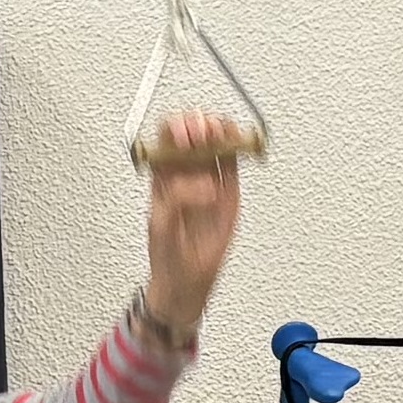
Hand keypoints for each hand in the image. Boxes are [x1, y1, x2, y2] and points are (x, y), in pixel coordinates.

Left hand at [140, 112, 244, 340]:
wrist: (187, 278)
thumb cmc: (168, 252)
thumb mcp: (162, 223)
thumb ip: (179, 199)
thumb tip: (205, 184)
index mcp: (162, 174)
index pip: (166, 136)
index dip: (176, 128)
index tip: (186, 136)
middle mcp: (185, 171)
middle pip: (193, 132)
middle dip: (199, 124)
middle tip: (205, 134)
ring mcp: (208, 178)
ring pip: (216, 141)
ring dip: (220, 130)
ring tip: (223, 135)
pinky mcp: (229, 190)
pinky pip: (234, 160)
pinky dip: (238, 146)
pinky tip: (240, 141)